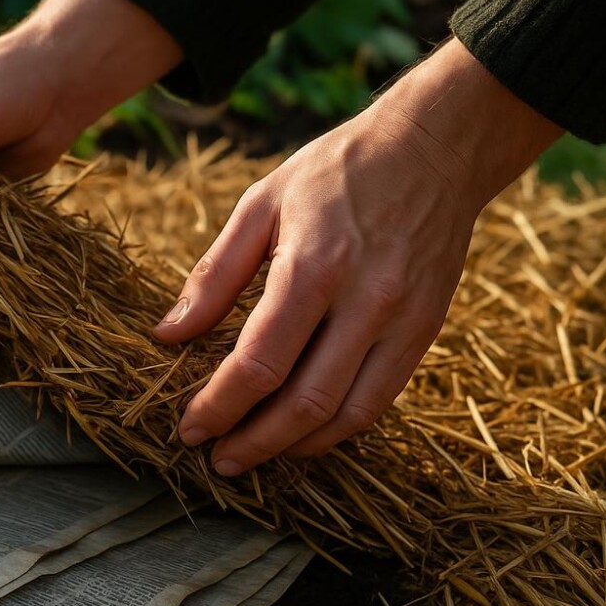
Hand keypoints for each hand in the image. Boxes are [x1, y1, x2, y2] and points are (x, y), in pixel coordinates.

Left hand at [152, 39, 560, 474]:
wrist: (436, 146)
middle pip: (304, 403)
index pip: (259, 364)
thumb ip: (214, 275)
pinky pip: (380, 400)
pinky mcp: (426, 330)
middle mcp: (364, 301)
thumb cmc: (337, 170)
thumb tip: (168, 335)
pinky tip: (302, 435)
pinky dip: (338, 430)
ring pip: (347, 415)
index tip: (189, 430)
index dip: (219, 407)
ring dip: (294, 448)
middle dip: (253, 442)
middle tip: (217, 459)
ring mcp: (403, 320)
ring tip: (253, 456)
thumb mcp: (261, 203)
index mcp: (314, 266)